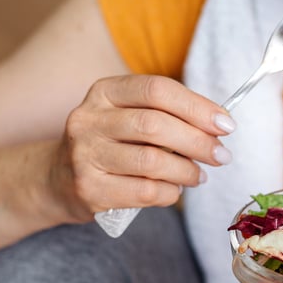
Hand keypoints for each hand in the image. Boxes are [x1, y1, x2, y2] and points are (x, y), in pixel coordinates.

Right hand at [51, 74, 235, 219]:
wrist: (57, 180)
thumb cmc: (109, 145)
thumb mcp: (127, 117)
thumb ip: (167, 115)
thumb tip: (219, 126)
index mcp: (104, 91)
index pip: (157, 90)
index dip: (197, 106)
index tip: (225, 125)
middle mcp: (89, 119)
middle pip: (156, 125)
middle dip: (198, 141)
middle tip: (221, 155)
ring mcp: (84, 155)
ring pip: (152, 161)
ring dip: (187, 171)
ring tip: (200, 176)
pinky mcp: (88, 189)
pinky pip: (144, 192)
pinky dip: (170, 193)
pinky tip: (176, 190)